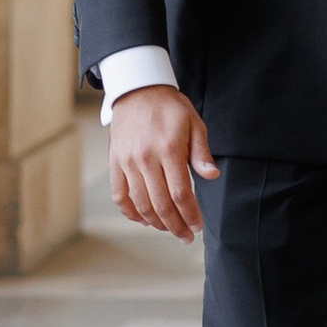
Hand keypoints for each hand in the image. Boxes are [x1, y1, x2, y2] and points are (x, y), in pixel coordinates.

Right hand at [108, 87, 217, 238]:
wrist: (137, 90)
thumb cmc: (170, 108)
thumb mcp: (194, 123)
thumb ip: (201, 152)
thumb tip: (212, 176)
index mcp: (169, 149)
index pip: (181, 193)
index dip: (190, 215)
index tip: (198, 227)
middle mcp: (146, 158)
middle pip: (160, 204)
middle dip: (175, 226)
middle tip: (186, 236)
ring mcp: (127, 162)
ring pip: (140, 204)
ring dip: (155, 223)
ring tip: (169, 229)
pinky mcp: (115, 163)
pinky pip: (120, 196)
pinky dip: (131, 213)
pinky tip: (144, 220)